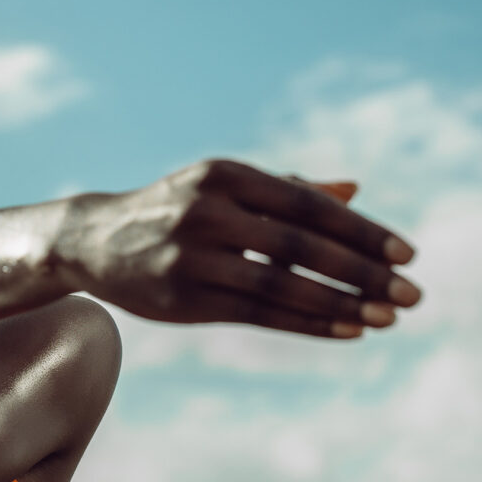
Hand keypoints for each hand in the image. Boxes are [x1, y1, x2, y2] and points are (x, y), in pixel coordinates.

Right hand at [57, 159, 421, 337]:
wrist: (94, 239)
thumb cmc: (172, 208)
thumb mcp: (222, 186)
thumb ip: (286, 188)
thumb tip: (355, 189)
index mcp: (223, 175)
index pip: (306, 203)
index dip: (360, 229)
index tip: (406, 253)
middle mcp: (205, 212)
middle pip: (299, 245)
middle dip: (362, 272)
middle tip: (411, 294)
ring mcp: (189, 257)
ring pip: (280, 286)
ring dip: (341, 304)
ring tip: (386, 318)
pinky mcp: (181, 298)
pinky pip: (256, 314)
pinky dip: (306, 323)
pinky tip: (346, 329)